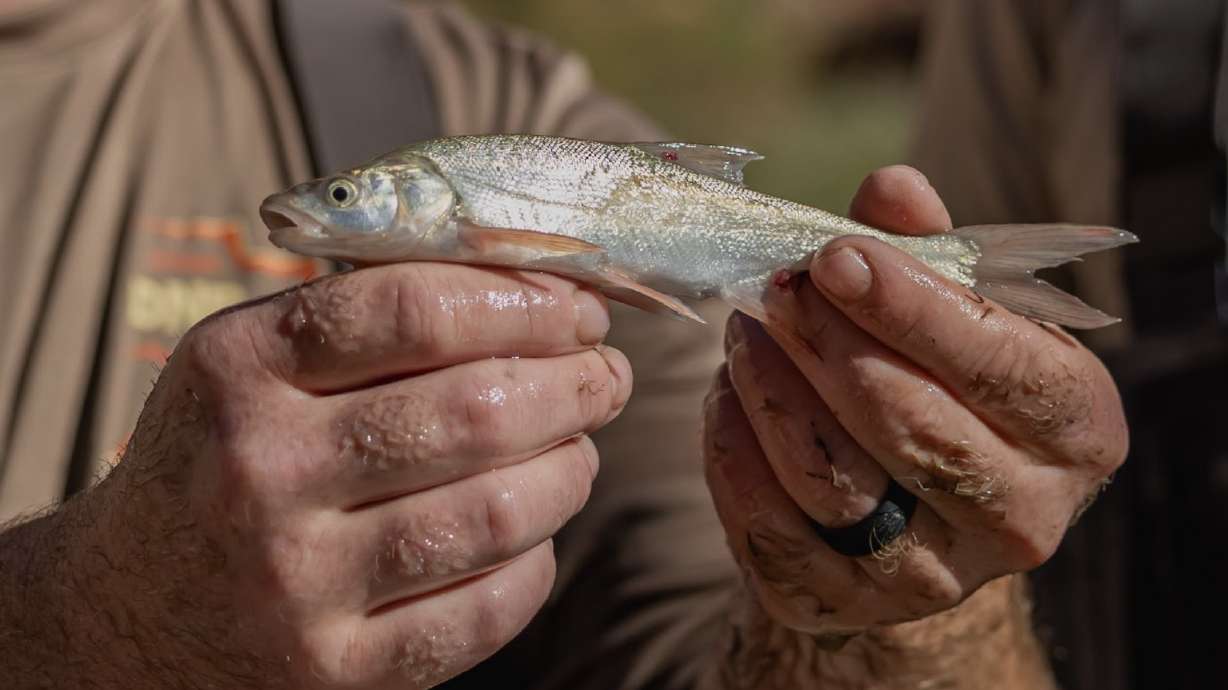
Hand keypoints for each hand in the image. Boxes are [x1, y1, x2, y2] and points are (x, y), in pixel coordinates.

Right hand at [30, 264, 627, 687]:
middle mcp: (258, 472)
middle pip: (473, 413)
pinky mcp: (333, 672)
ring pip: (493, 514)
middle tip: (605, 376)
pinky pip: (483, 611)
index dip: (523, 302)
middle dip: (572, 385)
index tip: (579, 307)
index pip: (413, 310)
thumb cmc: (215, 460)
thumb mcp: (248, 364)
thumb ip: (365, 318)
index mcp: (237, 368)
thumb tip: (532, 291)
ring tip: (579, 450)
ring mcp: (294, 583)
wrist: (124, 609)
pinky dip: (535, 564)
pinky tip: (535, 534)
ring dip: (568, 472)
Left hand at [702, 166, 1125, 680]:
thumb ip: (928, 247)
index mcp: (1076, 428)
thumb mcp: (959, 309)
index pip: (1001, 365)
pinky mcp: (848, 605)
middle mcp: (1025, 517)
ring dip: (771, 392)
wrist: (916, 505)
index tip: (833, 256)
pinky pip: (773, 533)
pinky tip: (727, 399)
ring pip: (834, 483)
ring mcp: (937, 577)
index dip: (911, 306)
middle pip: (912, 427)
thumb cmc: (945, 379)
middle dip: (826, 345)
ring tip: (743, 330)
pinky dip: (734, 457)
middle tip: (774, 288)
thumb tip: (888, 191)